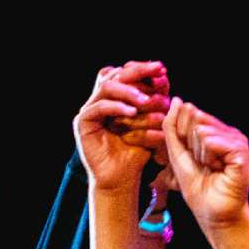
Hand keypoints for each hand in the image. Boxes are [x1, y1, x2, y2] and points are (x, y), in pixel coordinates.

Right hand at [74, 62, 167, 192]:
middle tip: (157, 71)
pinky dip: (117, 107)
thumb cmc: (138, 153)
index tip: (163, 70)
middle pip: (114, 74)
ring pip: (107, 87)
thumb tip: (165, 80)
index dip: (142, 69)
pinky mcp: (83, 122)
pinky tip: (132, 112)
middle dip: (138, 71)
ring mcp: (90, 110)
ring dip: (129, 91)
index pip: (124, 74)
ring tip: (145, 100)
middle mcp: (100, 100)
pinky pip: (99, 107)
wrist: (123, 179)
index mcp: (115, 98)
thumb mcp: (151, 126)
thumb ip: (154, 104)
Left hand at [163, 100, 248, 234]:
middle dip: (191, 146)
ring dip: (200, 154)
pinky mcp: (241, 151)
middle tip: (202, 165)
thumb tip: (178, 99)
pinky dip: (209, 158)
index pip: (189, 113)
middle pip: (194, 120)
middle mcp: (227, 132)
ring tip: (211, 168)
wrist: (211, 211)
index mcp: (213, 130)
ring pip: (202, 131)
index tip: (191, 158)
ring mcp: (236, 140)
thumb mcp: (176, 151)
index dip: (182, 136)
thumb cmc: (197, 186)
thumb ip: (172, 126)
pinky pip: (213, 141)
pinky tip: (219, 169)